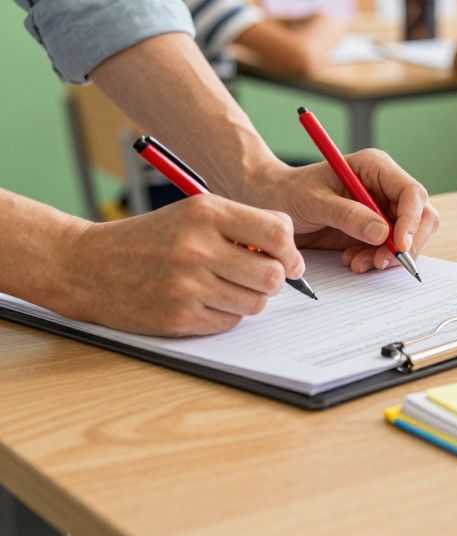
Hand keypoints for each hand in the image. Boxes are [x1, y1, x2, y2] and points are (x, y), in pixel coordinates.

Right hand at [57, 195, 302, 336]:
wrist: (87, 265)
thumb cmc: (150, 238)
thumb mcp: (194, 214)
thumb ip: (243, 226)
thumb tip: (291, 258)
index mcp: (206, 213)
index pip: (278, 232)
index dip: (290, 250)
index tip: (287, 259)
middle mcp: (198, 248)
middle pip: (274, 275)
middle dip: (274, 279)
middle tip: (258, 277)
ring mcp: (187, 285)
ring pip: (256, 303)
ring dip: (249, 299)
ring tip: (226, 287)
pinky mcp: (179, 317)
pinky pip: (230, 322)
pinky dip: (224, 315)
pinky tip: (203, 301)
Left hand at [247, 150, 439, 273]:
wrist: (271, 202)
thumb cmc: (288, 192)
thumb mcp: (313, 202)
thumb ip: (347, 215)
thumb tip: (382, 232)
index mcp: (376, 167)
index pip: (411, 193)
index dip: (411, 220)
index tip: (399, 246)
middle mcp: (385, 187)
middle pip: (420, 216)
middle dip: (405, 243)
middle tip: (380, 262)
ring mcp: (382, 209)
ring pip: (408, 237)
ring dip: (388, 256)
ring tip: (357, 263)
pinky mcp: (375, 229)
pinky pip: (390, 249)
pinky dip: (376, 260)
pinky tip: (353, 260)